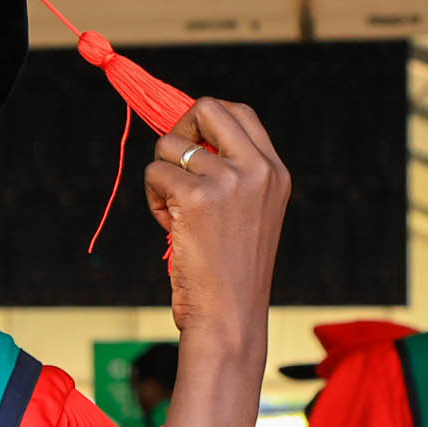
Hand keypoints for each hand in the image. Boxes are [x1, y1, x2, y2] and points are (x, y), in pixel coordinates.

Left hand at [146, 98, 289, 359]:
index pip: (239, 113)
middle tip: (172, 166)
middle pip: (207, 108)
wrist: (230, 318)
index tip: (189, 148)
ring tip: (173, 215)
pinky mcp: (197, 197)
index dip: (204, 122)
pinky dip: (152, 199)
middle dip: (179, 129)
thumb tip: (184, 138)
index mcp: (275, 172)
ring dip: (160, 177)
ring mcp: (229, 181)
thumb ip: (231, 174)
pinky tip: (168, 228)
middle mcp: (258, 170)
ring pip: (168, 144)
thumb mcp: (249, 214)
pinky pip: (154, 173)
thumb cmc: (230, 273)